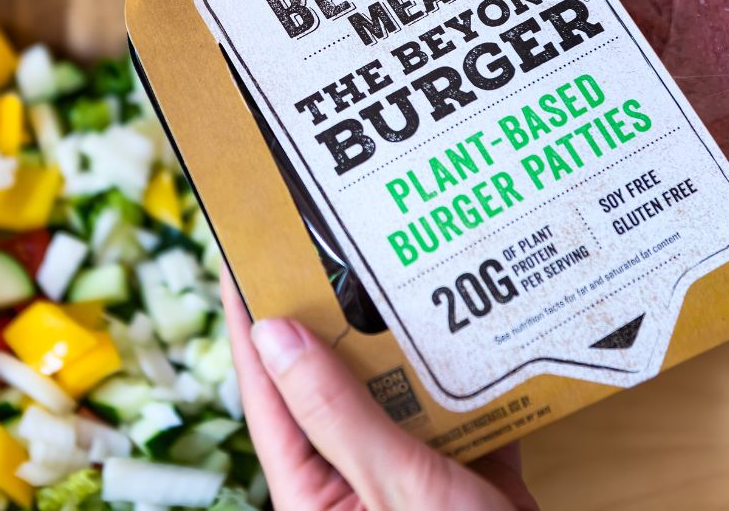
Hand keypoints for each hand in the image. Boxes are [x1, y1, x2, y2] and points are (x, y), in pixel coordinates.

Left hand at [221, 272, 538, 510]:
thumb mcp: (391, 488)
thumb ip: (334, 412)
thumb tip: (274, 335)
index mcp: (315, 494)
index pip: (269, 391)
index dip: (250, 321)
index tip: (240, 254)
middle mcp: (359, 480)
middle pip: (337, 381)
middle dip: (338, 314)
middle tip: (334, 242)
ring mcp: (418, 477)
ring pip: (405, 388)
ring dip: (414, 336)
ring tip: (408, 267)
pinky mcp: (474, 476)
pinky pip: (468, 410)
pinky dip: (481, 371)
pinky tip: (487, 323)